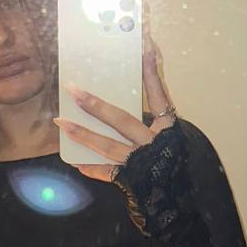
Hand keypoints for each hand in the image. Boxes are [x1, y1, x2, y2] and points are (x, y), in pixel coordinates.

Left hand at [54, 22, 176, 181]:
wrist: (184, 200)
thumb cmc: (177, 163)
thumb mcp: (174, 135)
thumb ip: (156, 113)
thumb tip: (140, 83)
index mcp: (167, 129)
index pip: (157, 94)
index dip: (150, 71)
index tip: (143, 46)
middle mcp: (152, 143)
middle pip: (121, 119)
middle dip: (95, 104)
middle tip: (73, 89)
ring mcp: (139, 162)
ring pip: (106, 145)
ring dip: (82, 133)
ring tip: (62, 122)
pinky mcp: (130, 179)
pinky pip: (106, 173)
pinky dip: (91, 168)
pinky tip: (75, 162)